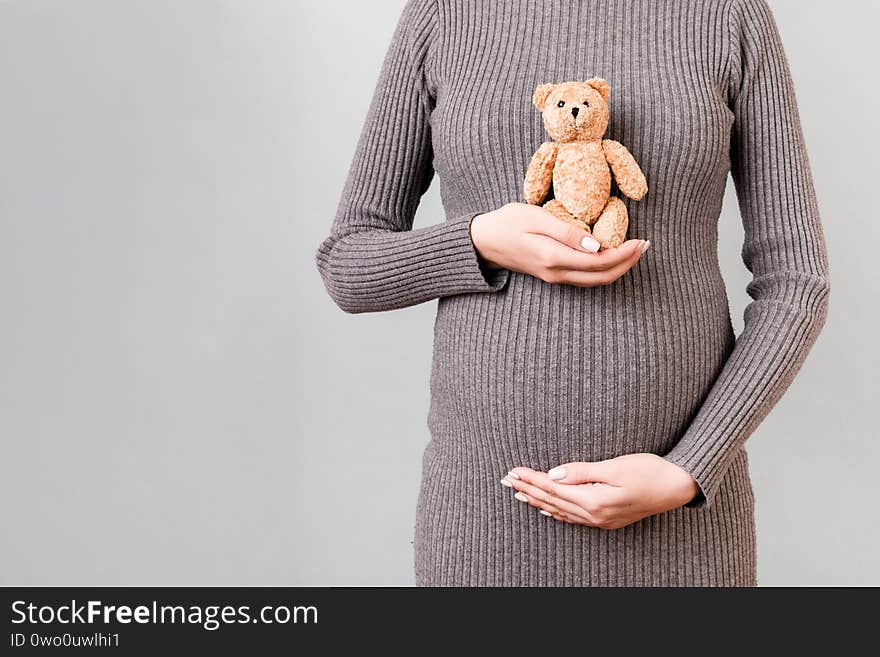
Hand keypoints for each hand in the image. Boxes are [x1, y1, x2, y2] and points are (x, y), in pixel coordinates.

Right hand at [470, 202, 648, 286]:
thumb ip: (567, 232)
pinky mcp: (552, 275)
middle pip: (602, 276)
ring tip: (635, 252)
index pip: (599, 261)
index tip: (641, 240)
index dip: (624, 254)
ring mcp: (554, 277)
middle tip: (646, 246)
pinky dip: (603, 270)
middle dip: (627, 263)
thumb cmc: (507, 223)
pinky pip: (584, 279)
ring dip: (618, 268)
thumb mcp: (536, 218)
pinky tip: (611, 258)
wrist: (482, 242)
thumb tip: (597, 245)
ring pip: (594, 281)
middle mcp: (556, 273)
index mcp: (554, 257)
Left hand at [502, 453, 699, 528]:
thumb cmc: (649, 471)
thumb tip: (554, 474)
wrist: (677, 487)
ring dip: (538, 500)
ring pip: (560, 510)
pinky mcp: (607, 519)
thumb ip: (582, 471)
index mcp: (594, 500)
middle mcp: (595, 515)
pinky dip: (557, 512)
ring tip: (518, 493)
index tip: (512, 471)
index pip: (553, 488)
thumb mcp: (615, 466)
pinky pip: (574, 518)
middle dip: (527, 489)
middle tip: (505, 480)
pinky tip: (547, 510)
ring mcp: (601, 520)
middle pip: (552, 501)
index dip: (531, 479)